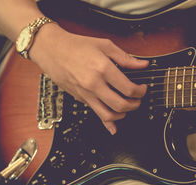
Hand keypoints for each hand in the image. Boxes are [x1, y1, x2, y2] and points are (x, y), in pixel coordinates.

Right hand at [30, 23, 148, 134]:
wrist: (52, 50)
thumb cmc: (75, 46)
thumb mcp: (104, 45)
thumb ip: (125, 58)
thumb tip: (142, 65)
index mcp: (102, 69)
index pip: (128, 89)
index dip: (140, 92)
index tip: (142, 89)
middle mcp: (94, 84)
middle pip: (120, 105)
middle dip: (135, 105)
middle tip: (138, 100)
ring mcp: (86, 94)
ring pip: (108, 115)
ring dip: (122, 115)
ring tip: (127, 108)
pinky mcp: (80, 99)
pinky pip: (96, 114)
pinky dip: (106, 122)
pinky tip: (113, 128)